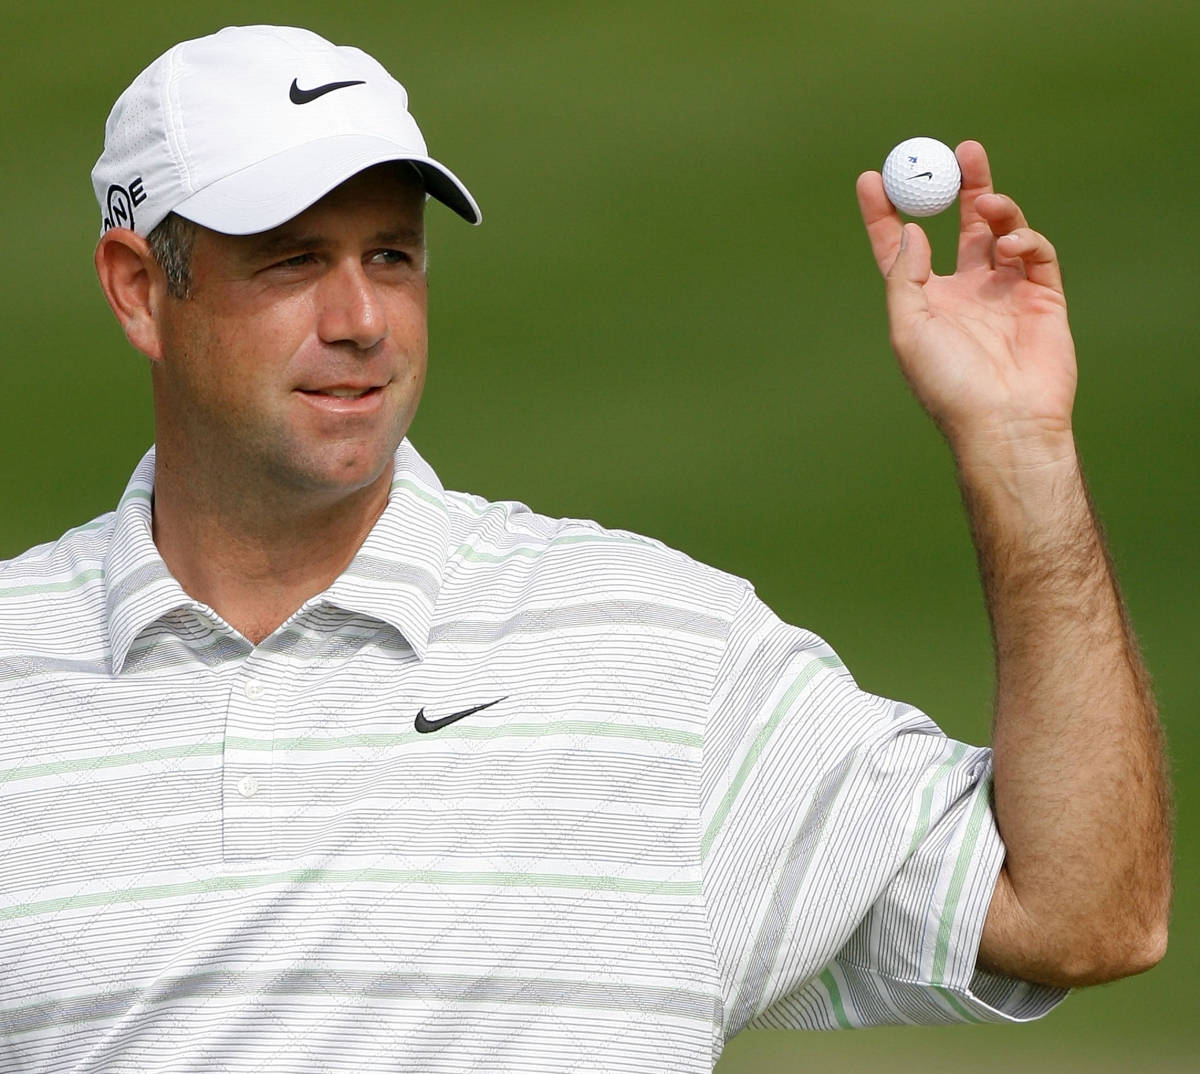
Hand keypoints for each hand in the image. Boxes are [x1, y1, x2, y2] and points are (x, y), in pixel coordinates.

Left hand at [857, 141, 1077, 462]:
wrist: (1005, 421)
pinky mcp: (1042, 298)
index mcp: (926, 303)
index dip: (885, 213)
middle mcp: (965, 293)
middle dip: (961, 187)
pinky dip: (1024, 239)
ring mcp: (1005, 293)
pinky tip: (1010, 245)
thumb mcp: (908, 329)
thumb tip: (910, 230)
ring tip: (986, 202)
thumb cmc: (948, 383)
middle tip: (960, 151)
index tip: (872, 177)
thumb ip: (905, 277)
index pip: (901, 249)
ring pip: (1001, 232)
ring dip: (994, 208)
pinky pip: (1035, 254)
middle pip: (960, 227)